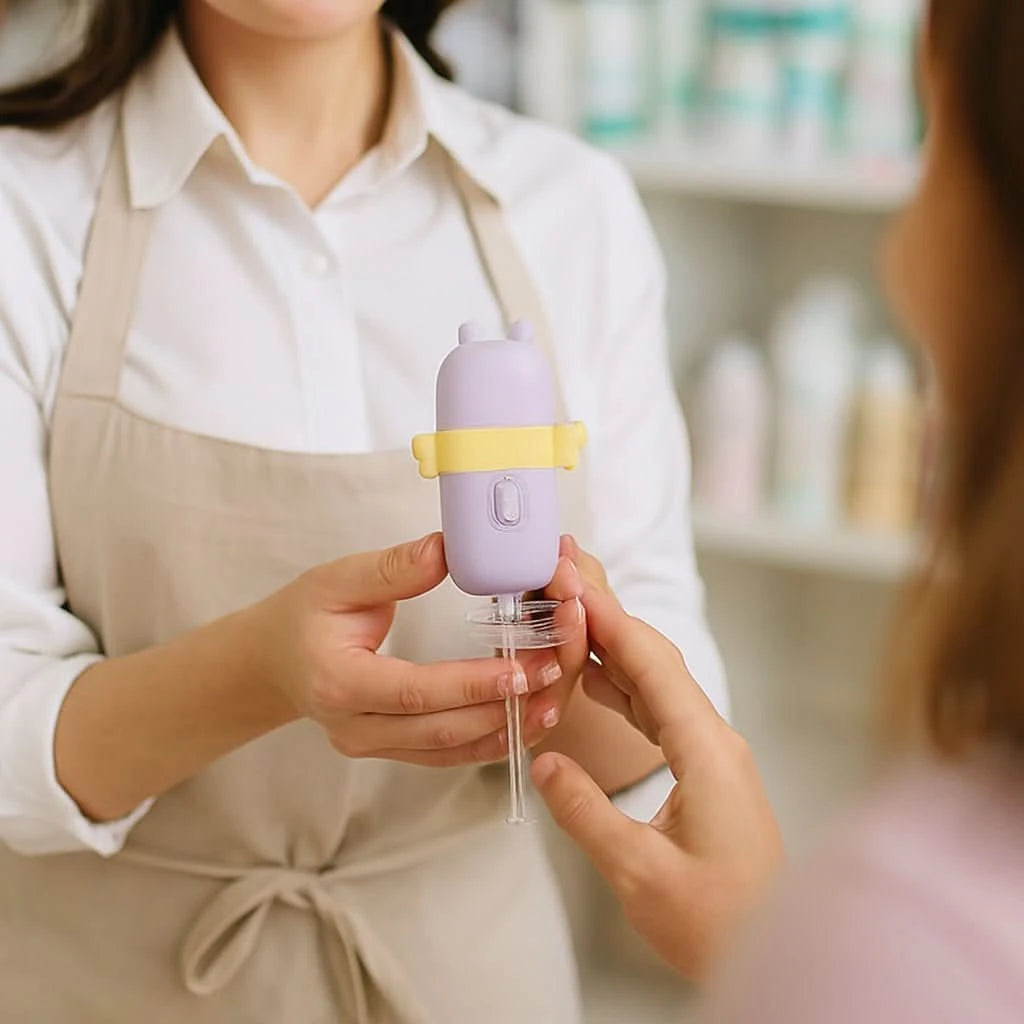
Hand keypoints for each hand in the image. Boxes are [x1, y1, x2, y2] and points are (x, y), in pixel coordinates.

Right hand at [251, 533, 572, 766]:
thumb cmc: (303, 615)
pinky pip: (446, 755)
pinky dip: (489, 741)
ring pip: (449, 749)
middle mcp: (355, 728)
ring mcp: (372, 746)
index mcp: (340, 683)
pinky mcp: (390, 751)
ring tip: (553, 698)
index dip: (471, 683)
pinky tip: (525, 719)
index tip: (521, 666)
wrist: (272, 661)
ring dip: (505, 727)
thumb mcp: (336, 579)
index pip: (415, 692)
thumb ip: (392, 569)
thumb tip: (447, 550)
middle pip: (441, 729)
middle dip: (503, 704)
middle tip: (553, 672)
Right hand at [531, 557, 782, 979]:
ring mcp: (714, 756)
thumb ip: (586, 813)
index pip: (653, 666)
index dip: (611, 622)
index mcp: (706, 750)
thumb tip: (543, 762)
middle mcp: (715, 741)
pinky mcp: (707, 774)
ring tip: (568, 628)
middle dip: (610, 624)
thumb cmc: (720, 922)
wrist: (776, 956)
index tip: (574, 586)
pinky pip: (662, 715)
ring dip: (616, 656)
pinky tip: (596, 685)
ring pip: (660, 687)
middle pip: (658, 665)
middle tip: (564, 591)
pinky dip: (625, 692)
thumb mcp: (639, 872)